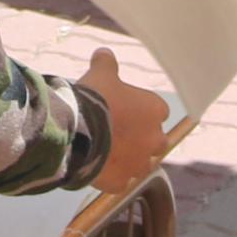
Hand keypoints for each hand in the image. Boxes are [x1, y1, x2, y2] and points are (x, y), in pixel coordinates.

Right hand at [77, 49, 170, 195]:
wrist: (78, 132)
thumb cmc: (95, 99)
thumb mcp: (100, 74)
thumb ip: (106, 64)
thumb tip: (104, 52)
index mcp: (155, 111)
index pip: (158, 111)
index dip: (142, 110)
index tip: (127, 108)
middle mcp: (154, 140)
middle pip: (155, 141)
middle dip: (141, 138)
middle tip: (118, 131)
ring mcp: (139, 165)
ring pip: (139, 164)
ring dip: (128, 158)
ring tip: (106, 151)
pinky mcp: (122, 183)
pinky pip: (120, 181)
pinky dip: (111, 176)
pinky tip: (97, 167)